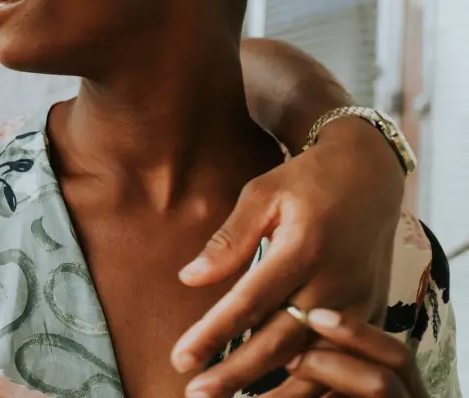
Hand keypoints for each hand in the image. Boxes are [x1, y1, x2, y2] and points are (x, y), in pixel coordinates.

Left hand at [170, 119, 404, 395]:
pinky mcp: (370, 316)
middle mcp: (334, 284)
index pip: (250, 302)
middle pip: (280, 341)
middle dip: (236, 373)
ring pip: (315, 363)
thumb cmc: (304, 182)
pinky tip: (277, 396)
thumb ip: (228, 240)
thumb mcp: (262, 195)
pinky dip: (311, 385)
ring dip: (273, 391)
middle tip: (195, 393)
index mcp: (303, 249)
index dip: (214, 334)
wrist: (368, 177)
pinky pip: (340, 363)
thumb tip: (188, 278)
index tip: (181, 358)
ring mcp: (357, 304)